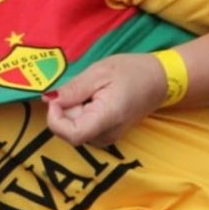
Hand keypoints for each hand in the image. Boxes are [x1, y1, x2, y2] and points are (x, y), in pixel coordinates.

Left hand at [43, 53, 168, 146]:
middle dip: (65, 109)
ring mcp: (107, 138)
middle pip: (69, 131)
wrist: (159, 80)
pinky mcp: (106, 135)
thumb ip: (73, 89)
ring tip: (91, 92)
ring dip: (73, 110)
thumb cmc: (132, 72)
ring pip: (74, 129)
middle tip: (81, 88)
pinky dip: (80, 112)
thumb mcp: (99, 72)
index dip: (56, 119)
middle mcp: (106, 135)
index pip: (72, 135)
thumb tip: (48, 99)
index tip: (58, 99)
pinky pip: (82, 127)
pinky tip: (94, 99)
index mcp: (107, 118)